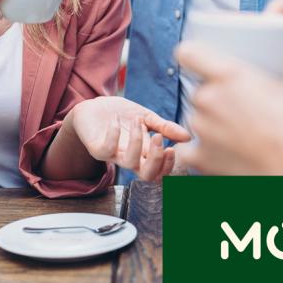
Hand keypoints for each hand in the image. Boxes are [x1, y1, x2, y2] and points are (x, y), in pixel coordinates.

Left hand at [65, 97, 190, 181]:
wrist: (93, 106)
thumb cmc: (121, 115)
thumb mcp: (148, 118)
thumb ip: (166, 127)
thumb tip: (188, 137)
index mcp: (145, 154)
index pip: (160, 172)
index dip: (168, 166)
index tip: (173, 148)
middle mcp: (130, 158)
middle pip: (147, 176)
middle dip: (157, 160)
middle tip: (158, 138)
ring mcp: (113, 155)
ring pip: (129, 163)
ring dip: (137, 141)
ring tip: (137, 120)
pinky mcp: (96, 149)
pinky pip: (106, 149)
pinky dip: (113, 134)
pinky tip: (115, 120)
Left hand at [172, 43, 282, 174]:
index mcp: (229, 77)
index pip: (188, 53)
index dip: (192, 56)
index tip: (199, 62)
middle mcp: (208, 99)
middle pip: (199, 90)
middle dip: (215, 97)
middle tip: (240, 107)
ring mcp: (200, 129)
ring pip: (196, 118)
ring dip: (210, 123)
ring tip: (239, 132)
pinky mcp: (198, 157)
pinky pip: (188, 149)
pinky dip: (201, 150)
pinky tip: (221, 152)